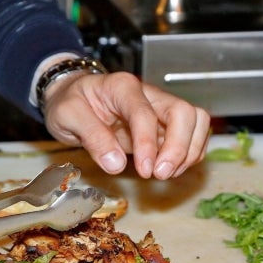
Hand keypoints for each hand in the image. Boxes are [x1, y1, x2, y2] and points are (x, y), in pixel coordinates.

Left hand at [42, 71, 209, 178]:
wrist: (71, 96)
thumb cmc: (69, 102)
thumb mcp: (68, 116)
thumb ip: (92, 137)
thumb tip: (115, 164)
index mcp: (122, 87)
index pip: (145, 113)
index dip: (148, 143)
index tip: (145, 170)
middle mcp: (148, 94)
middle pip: (183, 112)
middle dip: (179, 147)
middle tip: (160, 174)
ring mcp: (159, 109)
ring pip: (195, 121)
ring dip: (188, 152)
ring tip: (166, 174)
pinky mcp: (164, 125)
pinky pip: (191, 135)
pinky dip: (188, 154)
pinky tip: (170, 169)